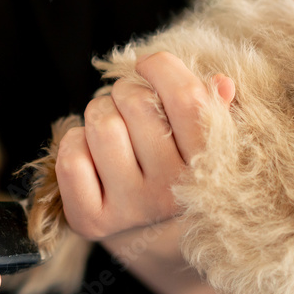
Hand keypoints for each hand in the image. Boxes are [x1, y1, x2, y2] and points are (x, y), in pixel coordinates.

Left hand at [56, 52, 234, 238]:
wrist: (145, 228)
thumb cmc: (169, 166)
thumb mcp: (198, 139)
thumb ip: (212, 110)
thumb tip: (221, 83)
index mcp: (206, 166)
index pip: (187, 99)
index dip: (161, 66)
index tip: (150, 66)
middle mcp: (171, 193)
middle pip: (135, 102)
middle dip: (124, 92)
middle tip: (126, 106)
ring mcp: (130, 209)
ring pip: (101, 125)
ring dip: (98, 114)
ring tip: (109, 130)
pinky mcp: (91, 219)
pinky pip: (72, 158)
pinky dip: (73, 143)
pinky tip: (89, 155)